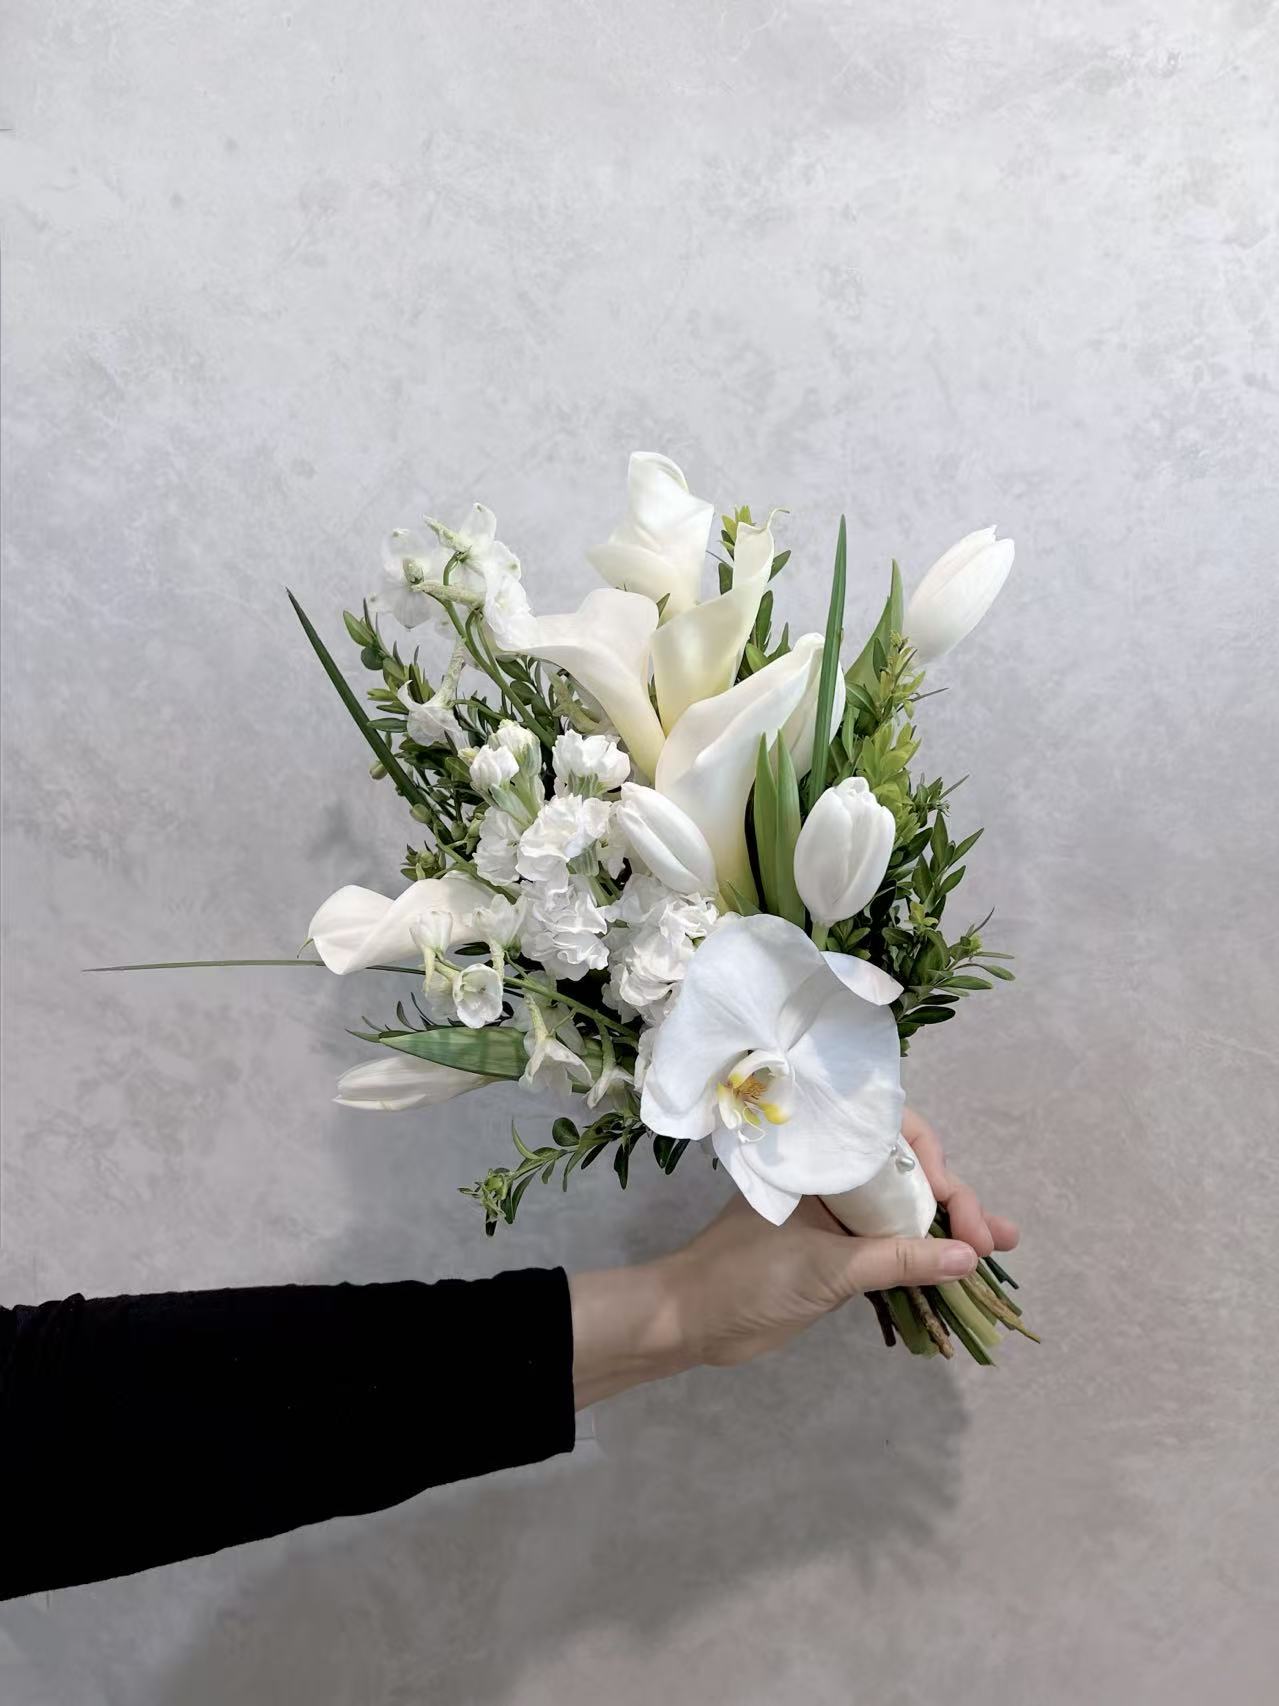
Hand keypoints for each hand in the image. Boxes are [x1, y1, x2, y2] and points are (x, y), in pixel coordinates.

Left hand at [570, 1109, 1017, 1405]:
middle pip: (908, 1176)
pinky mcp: (838, 1256)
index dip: (934, 1164)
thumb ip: (897, 1259)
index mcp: (822, 1160)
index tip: (954, 1206)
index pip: (893, 1137)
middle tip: (992, 1238)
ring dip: (951, 1228)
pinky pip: (893, 1247)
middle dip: (955, 1200)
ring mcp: (837, 1219)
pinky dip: (927, 1257)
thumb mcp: (826, 1267)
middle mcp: (833, 1181)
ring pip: (905, 1212)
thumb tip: (968, 1257)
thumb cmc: (744, 1276)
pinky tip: (961, 1269)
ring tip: (1002, 1245)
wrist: (689, 1320)